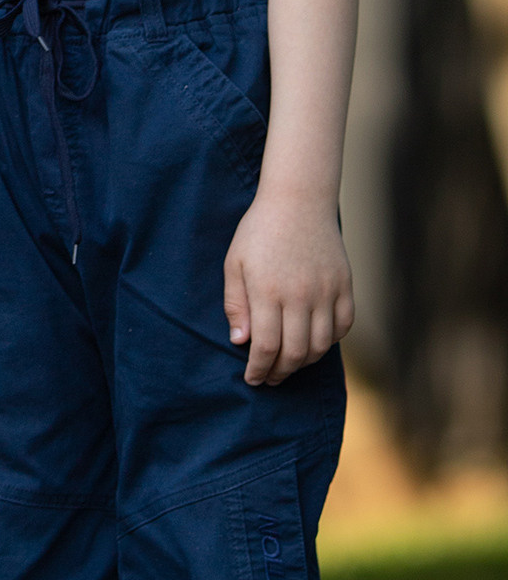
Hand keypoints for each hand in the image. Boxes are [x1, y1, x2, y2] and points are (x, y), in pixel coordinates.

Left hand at [223, 190, 353, 386]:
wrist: (298, 200)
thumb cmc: (259, 231)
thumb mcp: (234, 263)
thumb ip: (236, 304)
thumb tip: (241, 342)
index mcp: (268, 291)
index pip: (265, 346)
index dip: (259, 369)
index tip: (252, 379)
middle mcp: (300, 295)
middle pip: (295, 353)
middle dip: (280, 372)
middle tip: (270, 378)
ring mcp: (326, 291)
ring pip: (321, 345)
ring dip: (304, 362)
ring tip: (290, 364)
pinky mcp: (345, 285)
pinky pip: (343, 326)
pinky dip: (329, 341)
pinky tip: (314, 343)